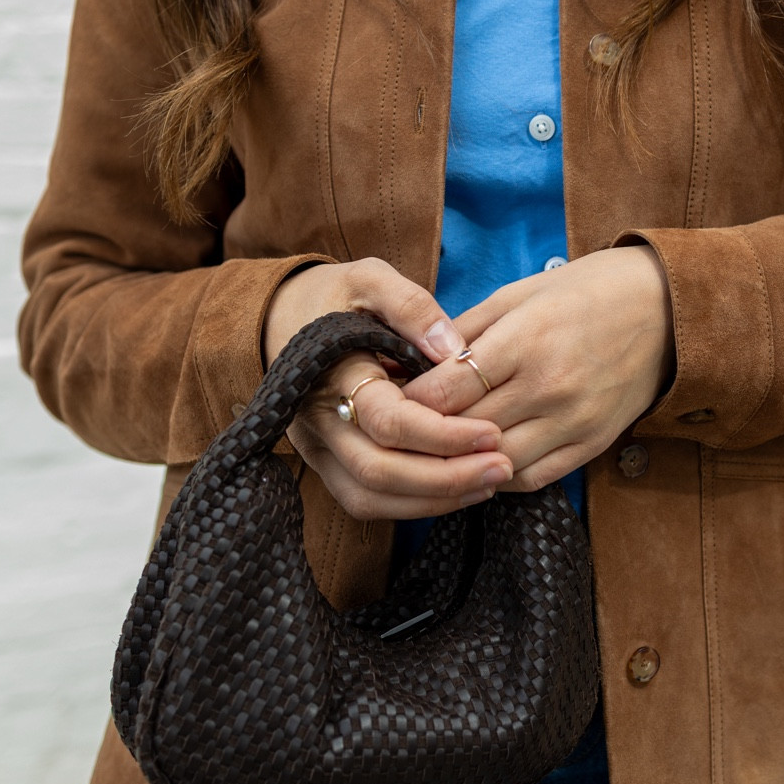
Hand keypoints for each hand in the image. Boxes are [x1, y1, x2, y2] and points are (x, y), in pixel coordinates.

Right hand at [261, 258, 513, 519]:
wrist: (281, 317)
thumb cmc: (335, 296)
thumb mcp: (371, 279)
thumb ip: (412, 307)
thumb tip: (453, 350)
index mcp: (331, 374)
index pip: (387, 421)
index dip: (444, 434)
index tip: (493, 432)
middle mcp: (319, 422)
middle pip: (379, 472)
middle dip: (446, 478)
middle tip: (502, 466)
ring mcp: (317, 449)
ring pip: (371, 497)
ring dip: (434, 499)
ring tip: (489, 481)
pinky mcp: (326, 465)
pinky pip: (366, 501)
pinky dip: (414, 504)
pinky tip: (458, 489)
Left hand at [399, 246, 673, 490]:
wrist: (668, 310)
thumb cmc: (588, 291)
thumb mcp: (520, 293)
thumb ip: (466, 330)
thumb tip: (413, 362)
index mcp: (526, 340)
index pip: (446, 390)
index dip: (408, 400)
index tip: (386, 399)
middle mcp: (550, 387)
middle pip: (464, 431)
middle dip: (423, 435)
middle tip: (395, 432)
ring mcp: (574, 421)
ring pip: (494, 464)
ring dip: (458, 464)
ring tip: (432, 453)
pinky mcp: (593, 444)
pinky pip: (532, 478)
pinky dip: (498, 477)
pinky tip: (477, 464)